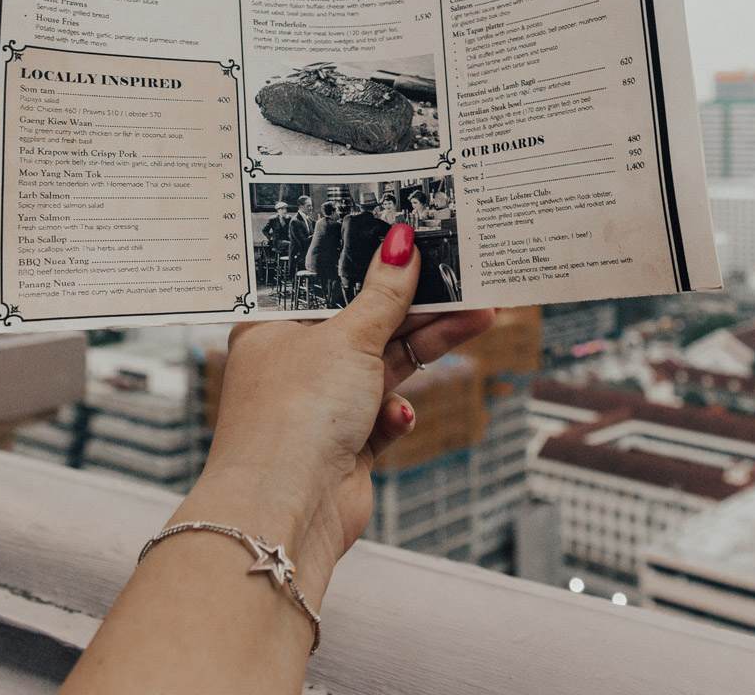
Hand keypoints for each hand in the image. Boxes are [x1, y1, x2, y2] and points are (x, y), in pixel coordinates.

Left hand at [177, 223, 495, 599]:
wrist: (286, 514)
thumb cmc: (295, 415)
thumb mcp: (348, 338)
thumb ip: (384, 294)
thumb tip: (401, 243)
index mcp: (275, 326)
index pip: (330, 281)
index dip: (373, 259)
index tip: (417, 240)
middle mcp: (295, 363)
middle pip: (367, 319)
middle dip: (419, 303)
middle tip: (468, 277)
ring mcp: (321, 405)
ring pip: (385, 363)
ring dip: (428, 345)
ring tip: (479, 317)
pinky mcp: (345, 444)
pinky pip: (383, 414)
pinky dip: (396, 414)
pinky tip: (399, 418)